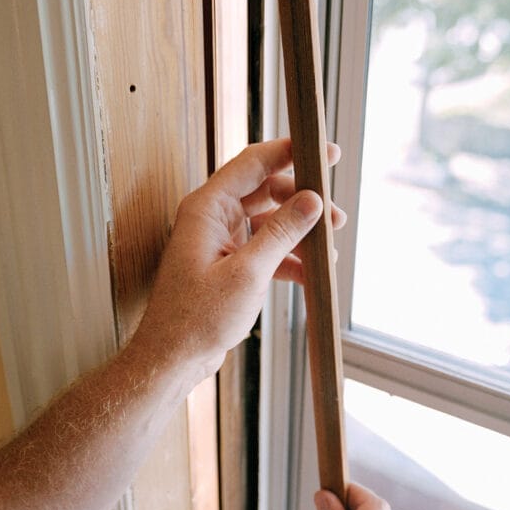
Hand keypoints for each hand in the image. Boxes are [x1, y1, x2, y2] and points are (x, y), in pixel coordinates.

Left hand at [134, 138, 344, 379]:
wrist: (173, 357)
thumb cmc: (197, 318)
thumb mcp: (248, 273)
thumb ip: (281, 233)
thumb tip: (312, 201)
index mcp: (207, 208)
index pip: (253, 163)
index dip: (291, 152)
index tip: (325, 152)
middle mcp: (211, 218)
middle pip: (266, 191)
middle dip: (302, 201)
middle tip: (335, 215)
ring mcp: (219, 241)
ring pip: (268, 222)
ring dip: (299, 232)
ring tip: (329, 247)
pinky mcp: (226, 264)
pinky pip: (263, 249)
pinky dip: (287, 258)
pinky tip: (310, 272)